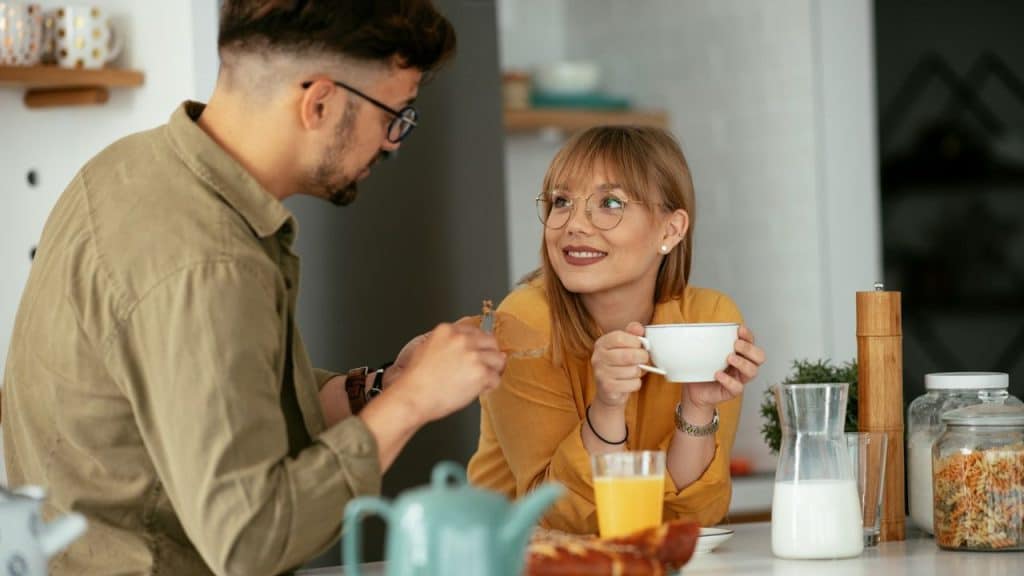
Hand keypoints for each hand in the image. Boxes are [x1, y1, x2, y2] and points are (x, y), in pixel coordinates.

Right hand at [389, 319, 505, 421]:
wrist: (413, 396)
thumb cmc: (416, 379)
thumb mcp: (426, 347)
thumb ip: (446, 342)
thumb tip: (465, 345)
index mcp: (447, 331)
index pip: (476, 331)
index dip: (479, 345)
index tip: (479, 353)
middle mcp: (462, 340)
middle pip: (491, 342)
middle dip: (490, 355)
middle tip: (485, 367)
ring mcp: (473, 356)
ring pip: (498, 360)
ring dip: (492, 371)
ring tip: (481, 380)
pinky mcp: (480, 373)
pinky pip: (496, 379)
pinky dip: (489, 387)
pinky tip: (477, 390)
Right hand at [591, 322, 649, 408]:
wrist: (607, 391)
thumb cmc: (619, 364)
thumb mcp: (624, 346)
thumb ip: (632, 334)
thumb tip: (638, 327)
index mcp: (601, 344)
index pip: (619, 337)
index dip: (635, 341)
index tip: (639, 345)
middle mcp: (597, 358)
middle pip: (628, 355)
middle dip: (642, 357)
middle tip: (643, 359)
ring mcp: (601, 374)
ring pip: (632, 371)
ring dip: (639, 372)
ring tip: (634, 371)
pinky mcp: (607, 388)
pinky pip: (632, 384)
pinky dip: (636, 383)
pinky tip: (630, 382)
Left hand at [685, 325, 765, 408]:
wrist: (693, 391)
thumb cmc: (701, 370)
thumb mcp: (703, 352)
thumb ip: (704, 341)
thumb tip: (691, 326)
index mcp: (739, 353)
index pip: (751, 342)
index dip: (748, 335)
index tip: (740, 329)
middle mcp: (743, 365)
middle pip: (759, 357)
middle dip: (749, 349)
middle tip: (736, 345)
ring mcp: (739, 379)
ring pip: (752, 372)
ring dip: (742, 363)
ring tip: (729, 358)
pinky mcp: (732, 392)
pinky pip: (737, 387)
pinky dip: (728, 380)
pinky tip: (718, 374)